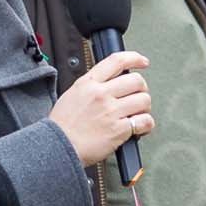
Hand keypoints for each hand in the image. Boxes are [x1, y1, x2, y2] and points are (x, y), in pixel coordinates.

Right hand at [51, 51, 151, 165]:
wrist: (58, 147)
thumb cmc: (63, 125)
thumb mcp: (73, 94)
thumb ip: (93, 87)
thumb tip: (112, 83)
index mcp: (88, 83)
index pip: (116, 61)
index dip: (134, 58)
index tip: (143, 61)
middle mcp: (101, 94)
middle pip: (137, 81)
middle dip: (142, 89)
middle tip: (138, 98)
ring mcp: (111, 111)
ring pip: (144, 100)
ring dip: (145, 108)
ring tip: (136, 115)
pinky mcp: (119, 129)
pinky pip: (145, 122)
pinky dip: (146, 125)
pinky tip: (139, 128)